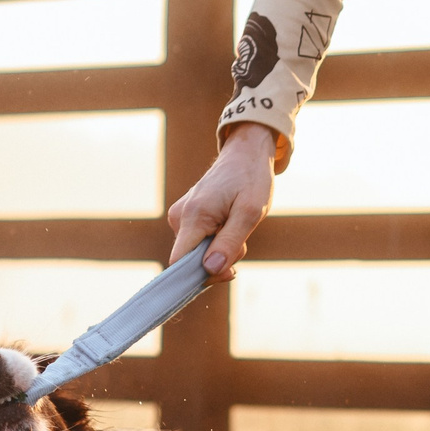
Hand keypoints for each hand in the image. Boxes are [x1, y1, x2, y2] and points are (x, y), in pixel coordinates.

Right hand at [167, 123, 276, 281]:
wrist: (245, 154)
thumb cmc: (250, 180)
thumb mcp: (249, 214)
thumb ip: (229, 243)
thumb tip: (210, 269)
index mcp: (193, 216)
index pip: (179, 263)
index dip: (200, 276)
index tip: (228, 272)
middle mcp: (179, 217)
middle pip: (190, 261)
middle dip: (218, 261)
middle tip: (242, 244)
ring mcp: (180, 216)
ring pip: (196, 253)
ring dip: (219, 251)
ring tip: (238, 229)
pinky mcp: (185, 217)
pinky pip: (197, 242)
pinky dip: (216, 242)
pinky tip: (229, 226)